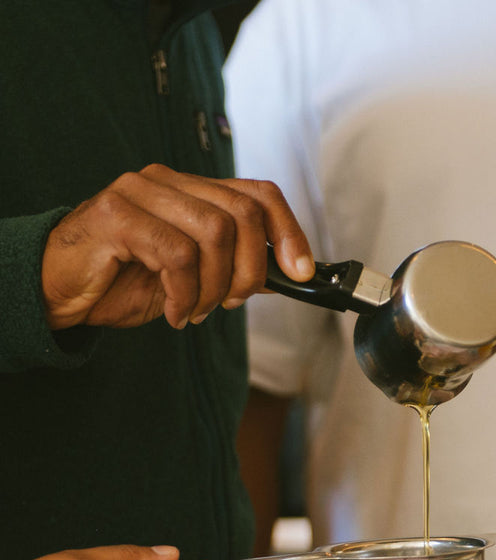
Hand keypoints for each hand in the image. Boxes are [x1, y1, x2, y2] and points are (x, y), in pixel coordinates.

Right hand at [41, 164, 313, 330]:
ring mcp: (140, 192)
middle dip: (249, 271)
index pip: (258, 194)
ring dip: (213, 288)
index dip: (289, 232)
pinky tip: (173, 311)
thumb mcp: (193, 278)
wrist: (61, 291)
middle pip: (241, 214)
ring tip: (193, 309)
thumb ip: (233, 267)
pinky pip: (176, 254)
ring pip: (213, 233)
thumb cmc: (124, 281)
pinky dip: (184, 294)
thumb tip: (287, 273)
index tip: (302, 271)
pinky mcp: (116, 215)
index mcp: (191, 190)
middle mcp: (168, 181)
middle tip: (230, 303)